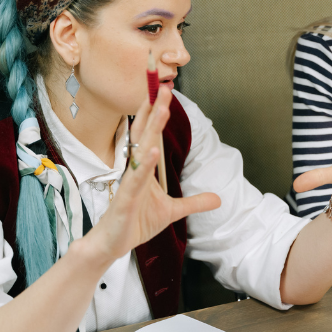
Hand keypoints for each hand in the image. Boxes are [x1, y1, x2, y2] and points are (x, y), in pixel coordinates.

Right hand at [87, 88, 220, 261]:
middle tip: (163, 87)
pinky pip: (135, 180)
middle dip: (154, 110)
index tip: (165, 93)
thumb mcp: (173, 211)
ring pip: (141, 150)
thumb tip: (218, 199)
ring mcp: (129, 183)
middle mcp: (135, 170)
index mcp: (144, 168)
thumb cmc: (136, 222)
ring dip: (151, 129)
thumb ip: (194, 202)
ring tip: (161, 109)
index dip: (157, 114)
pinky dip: (144, 165)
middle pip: (145, 134)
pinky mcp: (124, 199)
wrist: (113, 245)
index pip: (151, 135)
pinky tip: (151, 150)